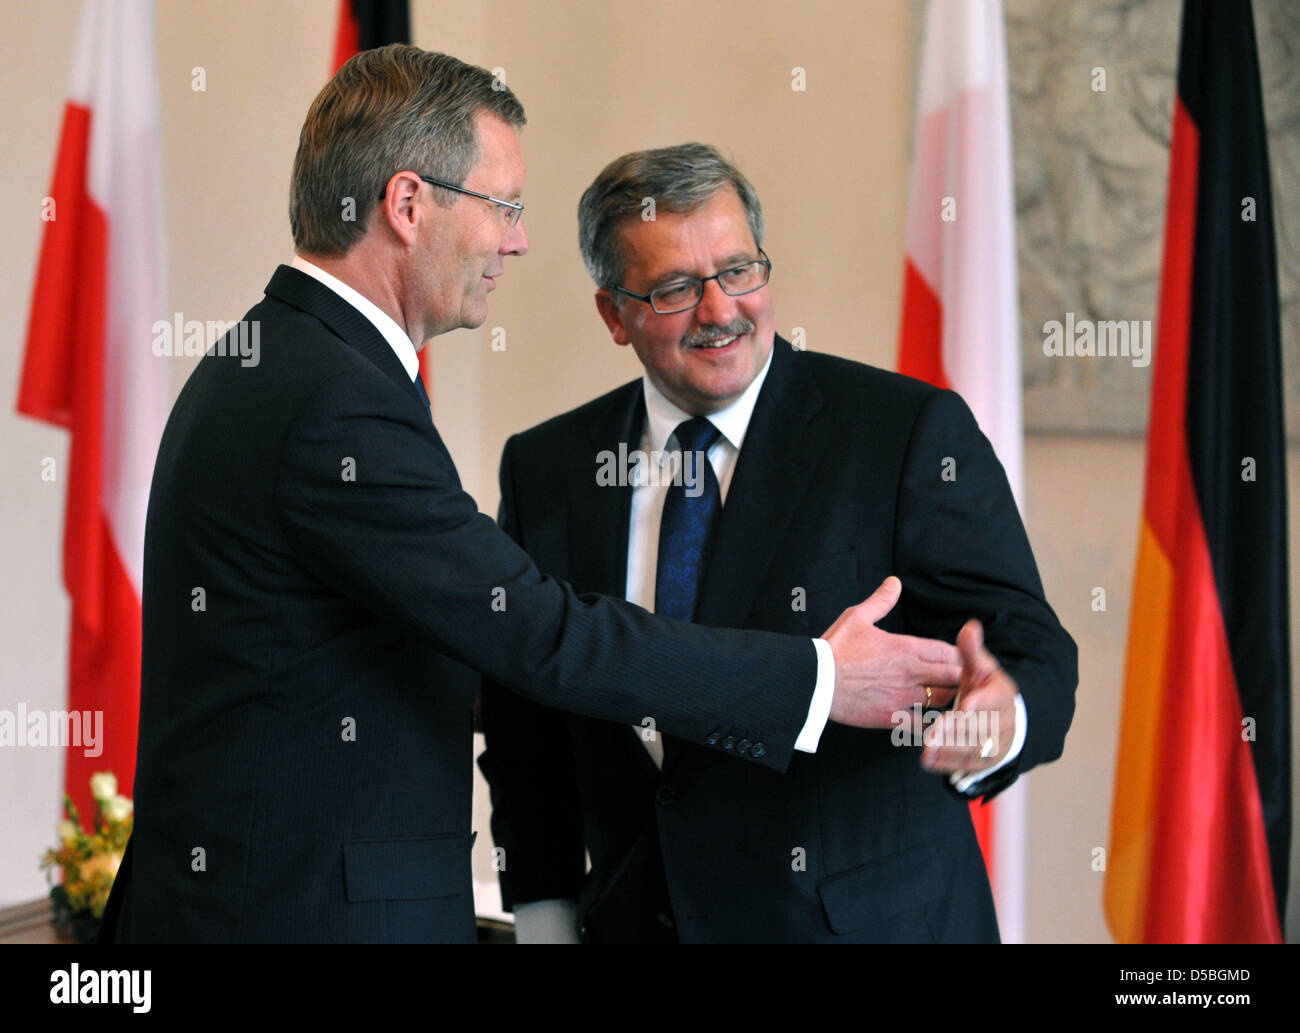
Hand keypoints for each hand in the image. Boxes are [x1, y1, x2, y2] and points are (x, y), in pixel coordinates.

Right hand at [826, 576, 961, 727]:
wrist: (815, 680)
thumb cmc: (834, 649)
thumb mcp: (856, 617)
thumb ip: (880, 601)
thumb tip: (894, 583)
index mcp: (905, 648)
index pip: (947, 651)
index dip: (960, 656)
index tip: (963, 658)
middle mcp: (909, 673)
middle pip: (953, 676)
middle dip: (962, 677)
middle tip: (967, 681)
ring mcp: (902, 697)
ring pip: (943, 700)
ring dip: (951, 698)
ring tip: (955, 698)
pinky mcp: (891, 717)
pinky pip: (922, 724)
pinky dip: (933, 724)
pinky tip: (936, 723)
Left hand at [920, 618, 1017, 773]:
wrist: (1001, 717)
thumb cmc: (983, 686)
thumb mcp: (980, 666)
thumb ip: (971, 650)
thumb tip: (970, 626)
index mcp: (1002, 694)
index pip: (994, 699)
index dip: (979, 703)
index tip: (964, 706)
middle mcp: (1003, 722)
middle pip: (981, 728)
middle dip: (957, 732)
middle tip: (933, 734)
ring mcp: (995, 744)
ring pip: (973, 749)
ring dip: (950, 751)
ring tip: (926, 750)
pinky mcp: (984, 761)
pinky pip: (966, 764)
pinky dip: (947, 764)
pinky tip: (928, 762)